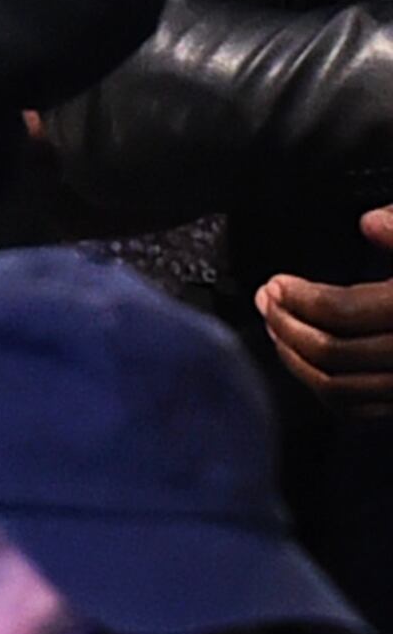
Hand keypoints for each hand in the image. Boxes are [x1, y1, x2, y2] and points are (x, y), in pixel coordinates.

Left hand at [260, 206, 392, 406]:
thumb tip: (367, 223)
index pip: (345, 312)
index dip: (300, 297)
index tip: (274, 281)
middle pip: (335, 354)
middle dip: (288, 326)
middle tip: (266, 300)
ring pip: (342, 390)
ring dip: (296, 360)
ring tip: (277, 327)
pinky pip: (363, 410)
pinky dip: (325, 390)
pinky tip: (307, 363)